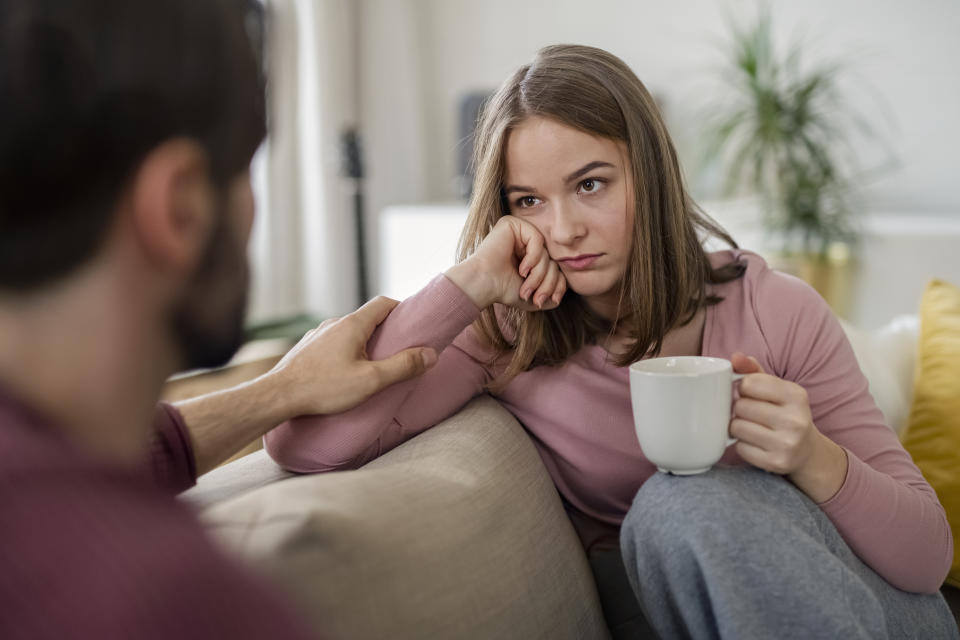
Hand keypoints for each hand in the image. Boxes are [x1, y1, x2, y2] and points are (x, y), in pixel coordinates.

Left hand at [264, 297, 437, 415]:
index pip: (383, 303)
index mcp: (352, 325)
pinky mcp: (305, 349)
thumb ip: (403, 366)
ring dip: (362, 343)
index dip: (401, 309)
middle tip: (397, 351)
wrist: (277, 396)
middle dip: (384, 331)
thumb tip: (430, 355)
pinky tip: (343, 374)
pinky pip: (331, 344)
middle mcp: (333, 324)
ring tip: (370, 367)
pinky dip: (344, 352)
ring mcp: (317, 335)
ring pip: (347, 332)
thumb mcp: (371, 380)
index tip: (412, 324)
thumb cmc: (323, 388)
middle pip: (366, 318)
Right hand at [445, 215, 566, 310]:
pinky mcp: (512, 223)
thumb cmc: (502, 290)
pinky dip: (533, 258)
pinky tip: (522, 269)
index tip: (546, 300)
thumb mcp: (534, 296)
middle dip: (548, 282)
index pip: (553, 266)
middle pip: (552, 260)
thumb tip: (563, 291)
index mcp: (529, 256)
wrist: (483, 285)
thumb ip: (551, 292)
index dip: (555, 284)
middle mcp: (524, 241)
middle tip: (537, 297)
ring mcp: (519, 231)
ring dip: (539, 274)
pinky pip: (537, 239)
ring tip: (526, 287)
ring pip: (545, 252)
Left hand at [729, 352, 846, 501]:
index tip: (750, 393)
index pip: (749, 383)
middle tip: (750, 413)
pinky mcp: (776, 463)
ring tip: (751, 426)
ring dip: (737, 427)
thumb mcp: (776, 388)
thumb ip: (753, 370)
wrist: (807, 451)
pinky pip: (740, 448)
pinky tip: (755, 443)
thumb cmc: (784, 412)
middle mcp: (796, 420)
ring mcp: (788, 444)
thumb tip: (735, 357)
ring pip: (737, 427)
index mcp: (797, 395)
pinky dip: (742, 445)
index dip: (743, 388)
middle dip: (740, 408)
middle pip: (741, 406)